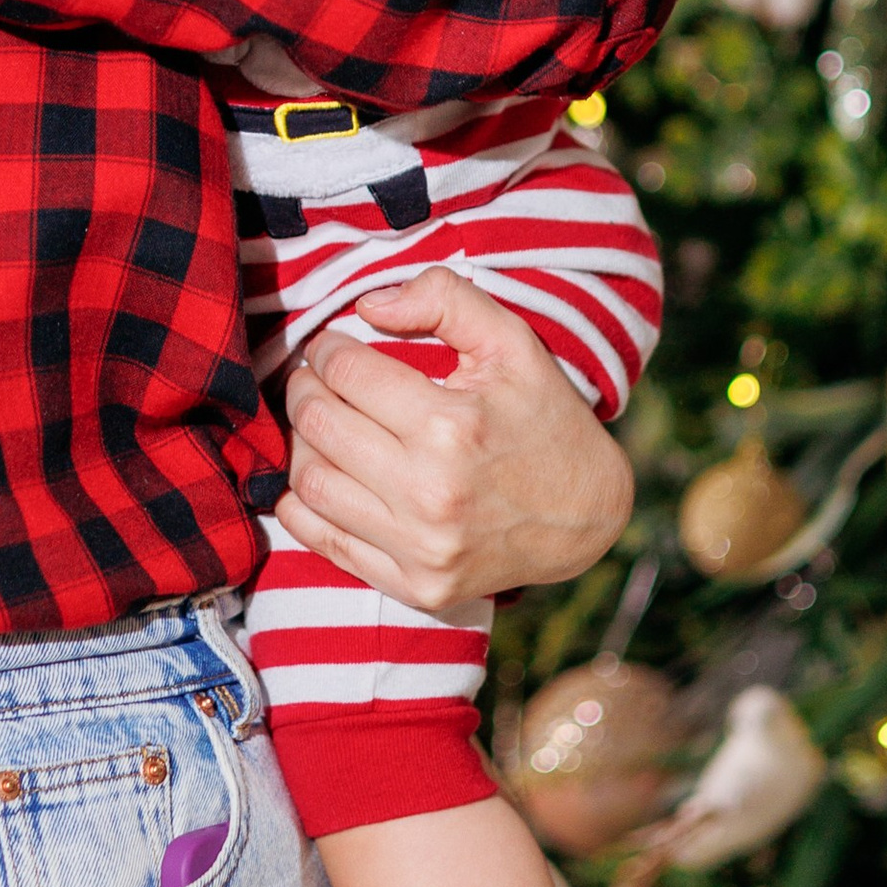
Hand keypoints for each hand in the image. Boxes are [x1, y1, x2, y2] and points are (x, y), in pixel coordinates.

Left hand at [277, 268, 632, 617]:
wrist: (586, 517)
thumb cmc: (544, 419)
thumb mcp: (513, 343)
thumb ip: (445, 300)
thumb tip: (368, 306)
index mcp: (452, 426)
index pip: (347, 371)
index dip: (327, 348)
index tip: (331, 345)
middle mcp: (431, 492)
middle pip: (319, 424)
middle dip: (303, 388)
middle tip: (313, 377)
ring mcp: (421, 548)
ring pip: (310, 482)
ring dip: (300, 442)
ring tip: (317, 422)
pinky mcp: (415, 586)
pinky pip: (322, 541)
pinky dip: (301, 503)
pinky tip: (317, 473)